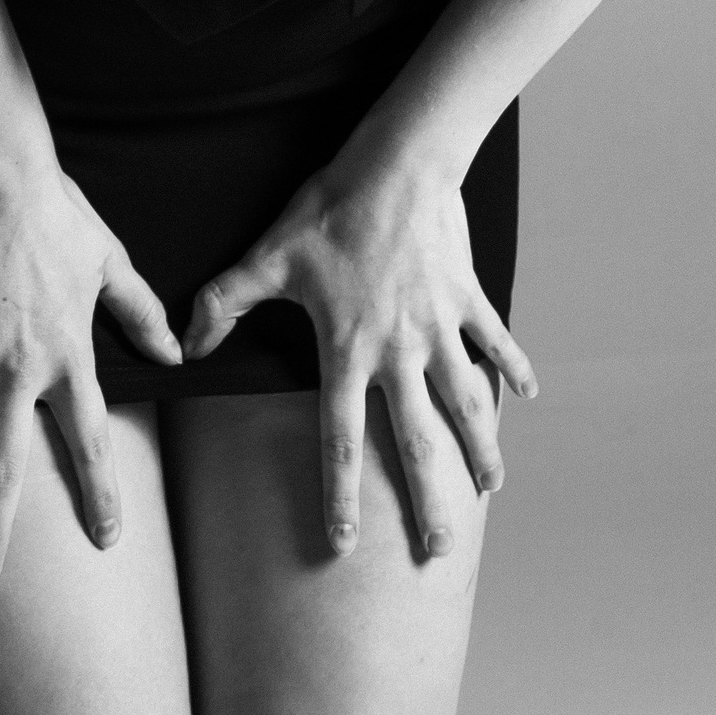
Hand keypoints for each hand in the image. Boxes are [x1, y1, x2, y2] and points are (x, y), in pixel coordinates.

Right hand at [0, 162, 179, 588]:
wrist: (0, 178)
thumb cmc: (58, 214)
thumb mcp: (110, 263)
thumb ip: (141, 314)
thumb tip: (176, 353)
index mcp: (67, 357)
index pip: (89, 440)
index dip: (100, 492)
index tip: (105, 539)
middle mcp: (18, 370)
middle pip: (5, 467)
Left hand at [182, 145, 535, 558]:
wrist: (397, 164)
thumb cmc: (330, 208)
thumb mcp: (269, 255)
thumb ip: (225, 302)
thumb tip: (187, 345)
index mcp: (349, 349)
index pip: (339, 438)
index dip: (339, 493)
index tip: (342, 544)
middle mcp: (400, 351)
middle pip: (415, 441)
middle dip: (427, 500)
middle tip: (436, 549)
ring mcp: (440, 326)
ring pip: (466, 401)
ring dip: (480, 447)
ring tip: (491, 488)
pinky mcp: (466, 296)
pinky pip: (494, 339)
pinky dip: (512, 365)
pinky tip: (528, 394)